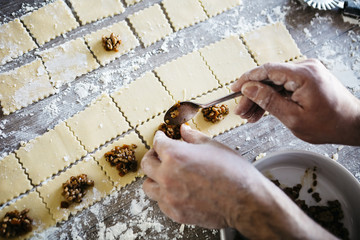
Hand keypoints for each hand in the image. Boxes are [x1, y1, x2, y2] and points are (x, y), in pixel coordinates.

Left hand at [141, 125, 335, 238]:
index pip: (157, 143)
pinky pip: (160, 203)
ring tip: (165, 175)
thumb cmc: (233, 173)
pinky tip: (175, 190)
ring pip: (148, 186)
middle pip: (146, 164)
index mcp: (175, 155)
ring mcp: (170, 197)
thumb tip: (184, 131)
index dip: (160, 138)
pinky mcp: (175, 213)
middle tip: (160, 155)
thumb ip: (193, 137)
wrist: (246, 201)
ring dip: (154, 178)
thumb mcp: (213, 146)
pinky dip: (164, 195)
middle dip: (152, 156)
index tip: (162, 138)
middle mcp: (168, 176)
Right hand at [231, 59, 359, 144]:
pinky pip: (283, 85)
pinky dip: (272, 97)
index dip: (247, 79)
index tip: (233, 89)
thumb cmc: (329, 124)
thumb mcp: (293, 118)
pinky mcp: (307, 79)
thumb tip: (248, 88)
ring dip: (261, 98)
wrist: (352, 125)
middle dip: (252, 94)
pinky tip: (262, 110)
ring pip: (274, 83)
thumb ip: (269, 101)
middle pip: (268, 77)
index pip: (266, 70)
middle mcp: (305, 68)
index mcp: (303, 75)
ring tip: (250, 115)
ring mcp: (306, 72)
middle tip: (241, 111)